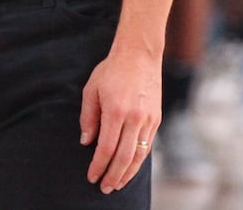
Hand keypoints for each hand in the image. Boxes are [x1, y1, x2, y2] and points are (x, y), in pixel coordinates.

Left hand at [79, 46, 159, 194]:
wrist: (139, 56)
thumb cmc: (111, 71)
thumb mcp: (91, 89)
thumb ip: (88, 117)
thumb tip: (86, 142)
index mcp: (115, 110)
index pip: (106, 147)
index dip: (98, 165)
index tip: (91, 176)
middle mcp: (134, 118)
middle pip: (124, 157)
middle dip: (113, 176)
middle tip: (104, 188)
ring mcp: (148, 120)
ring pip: (139, 156)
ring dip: (128, 173)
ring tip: (117, 184)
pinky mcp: (156, 120)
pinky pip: (147, 146)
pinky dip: (138, 161)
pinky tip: (130, 168)